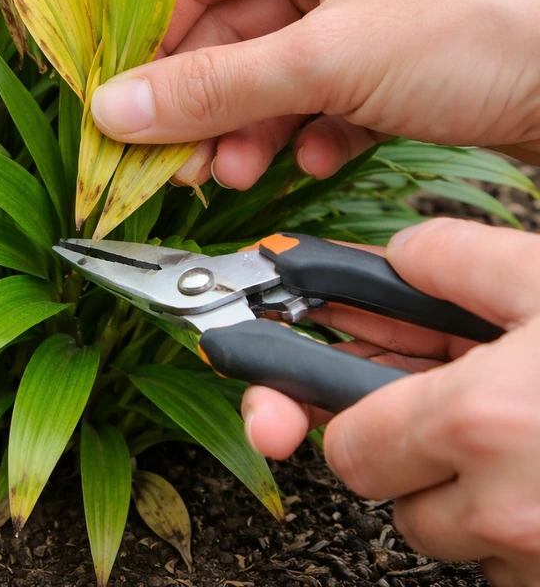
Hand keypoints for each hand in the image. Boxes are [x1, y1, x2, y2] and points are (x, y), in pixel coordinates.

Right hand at [88, 0, 539, 189]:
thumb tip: (113, 109)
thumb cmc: (483, 28)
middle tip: (168, 163)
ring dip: (246, 128)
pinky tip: (315, 161)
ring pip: (272, 74)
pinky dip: (309, 135)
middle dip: (199, 101)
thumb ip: (214, 87)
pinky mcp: (395, 64)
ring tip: (231, 176)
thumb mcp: (329, 58)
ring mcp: (366, 13)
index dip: (147, 35)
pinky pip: (323, 99)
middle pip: (228, 31)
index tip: (114, 100)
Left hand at [242, 217, 539, 585]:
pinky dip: (509, 516)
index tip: (301, 388)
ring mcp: (531, 557)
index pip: (345, 443)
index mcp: (479, 420)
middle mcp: (500, 509)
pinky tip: (539, 461)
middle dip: (397, 442)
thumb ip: (455, 261)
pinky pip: (499, 558)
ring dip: (457, 482)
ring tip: (514, 426)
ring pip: (439, 528)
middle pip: (382, 491)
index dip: (341, 408)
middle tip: (447, 399)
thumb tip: (395, 259)